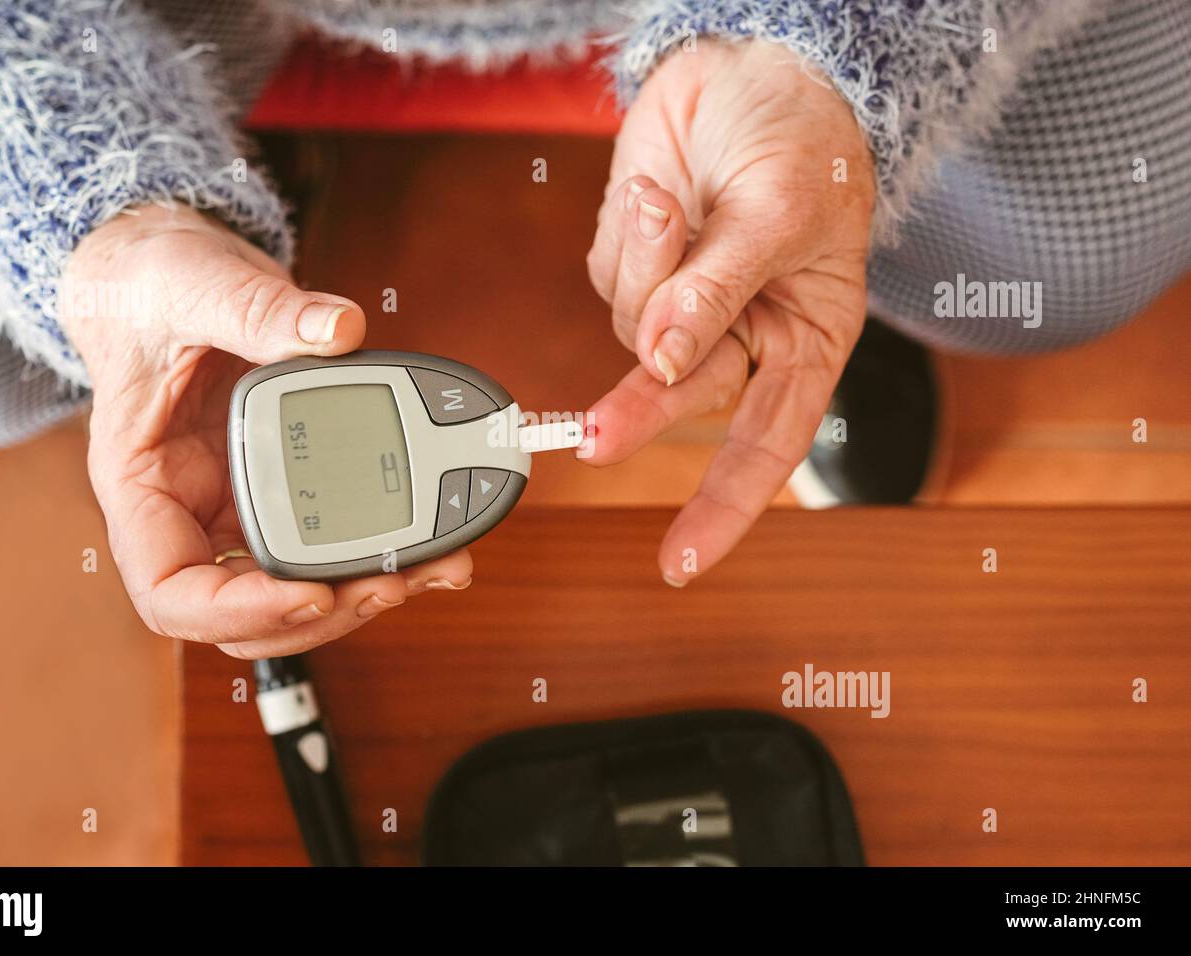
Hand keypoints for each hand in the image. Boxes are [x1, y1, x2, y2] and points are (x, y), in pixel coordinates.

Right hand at [60, 204, 471, 658]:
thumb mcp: (193, 283)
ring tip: (433, 567)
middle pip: (247, 610)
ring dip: (362, 592)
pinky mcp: (278, 492)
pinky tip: (431, 542)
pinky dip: (377, 551)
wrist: (166, 275)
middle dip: (326, 609)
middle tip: (396, 581)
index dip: (238, 612)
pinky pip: (325, 541)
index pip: (171, 591)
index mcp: (140, 484)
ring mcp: (234, 509)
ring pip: (294, 588)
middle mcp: (186, 513)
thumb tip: (338, 329)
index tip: (310, 595)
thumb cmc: (153, 287)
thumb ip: (258, 309)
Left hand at [584, 39, 873, 583]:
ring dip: (648, 265)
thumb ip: (718, 291)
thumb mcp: (780, 214)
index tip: (682, 560)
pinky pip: (609, 275)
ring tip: (676, 200)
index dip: (727, 506)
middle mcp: (745, 333)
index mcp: (806, 339)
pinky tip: (658, 191)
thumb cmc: (804, 139)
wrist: (758, 61)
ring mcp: (684, 300)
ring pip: (635, 325)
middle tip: (593, 437)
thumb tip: (661, 360)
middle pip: (682, 397)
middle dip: (639, 412)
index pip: (768, 443)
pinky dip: (626, 235)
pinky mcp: (636, 263)